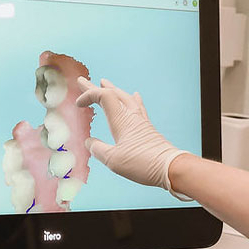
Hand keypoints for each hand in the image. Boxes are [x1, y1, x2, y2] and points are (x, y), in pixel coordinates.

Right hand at [75, 77, 190, 199]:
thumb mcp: (113, 160)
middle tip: (83, 81)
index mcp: (121, 120)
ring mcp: (141, 121)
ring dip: (113, 90)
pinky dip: (131, 99)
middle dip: (95, 88)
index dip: (89, 95)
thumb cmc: (141, 163)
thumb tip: (89, 142)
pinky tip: (135, 96)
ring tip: (105, 83)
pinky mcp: (148, 128)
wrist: (170, 168)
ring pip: (125, 97)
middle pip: (113, 94)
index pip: (103, 96)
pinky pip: (138, 106)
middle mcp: (131, 116)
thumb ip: (97, 149)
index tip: (78, 104)